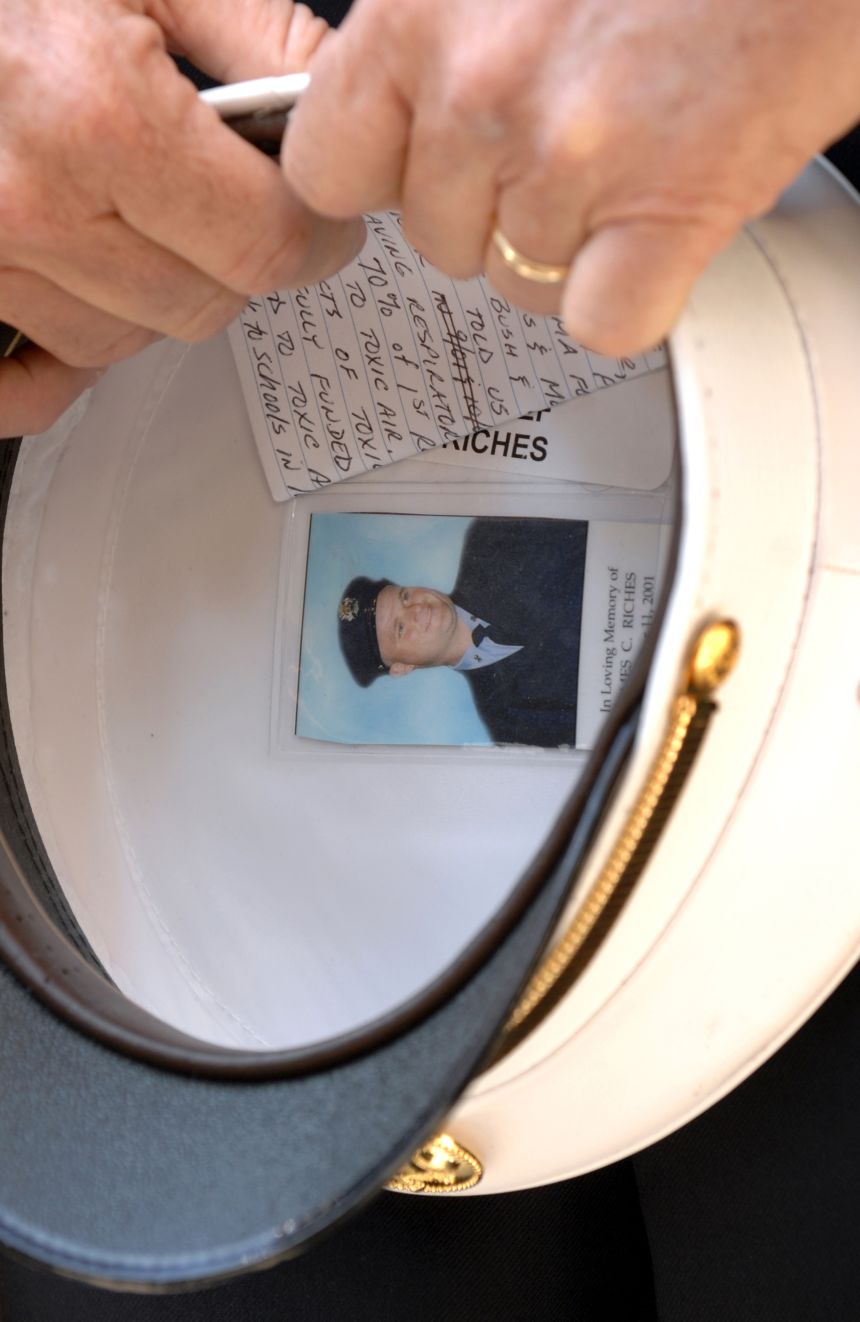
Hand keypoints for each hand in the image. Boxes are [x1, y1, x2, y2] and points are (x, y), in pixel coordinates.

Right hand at [0, 0, 362, 435]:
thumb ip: (257, 34)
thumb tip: (333, 99)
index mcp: (98, 118)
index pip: (266, 245)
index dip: (316, 237)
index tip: (321, 223)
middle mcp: (30, 205)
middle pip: (201, 306)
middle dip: (234, 262)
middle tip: (225, 207)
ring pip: (121, 342)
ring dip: (147, 294)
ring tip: (125, 212)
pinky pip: (24, 389)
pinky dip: (58, 363)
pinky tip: (74, 297)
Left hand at [281, 0, 859, 353]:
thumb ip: (434, 44)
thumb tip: (394, 127)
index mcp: (421, 10)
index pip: (327, 165)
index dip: (378, 182)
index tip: (410, 177)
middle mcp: (481, 86)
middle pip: (435, 239)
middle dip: (492, 211)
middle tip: (567, 144)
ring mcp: (567, 159)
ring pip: (517, 286)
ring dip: (568, 251)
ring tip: (628, 162)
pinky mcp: (661, 214)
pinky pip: (598, 322)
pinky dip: (630, 295)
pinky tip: (655, 230)